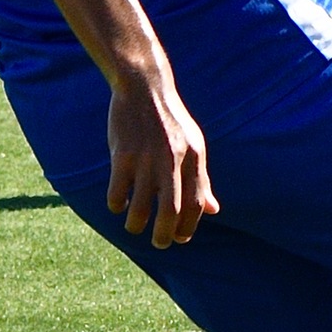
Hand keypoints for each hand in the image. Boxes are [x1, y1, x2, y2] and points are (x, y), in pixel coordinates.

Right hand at [107, 66, 217, 246]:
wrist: (145, 88)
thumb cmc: (171, 122)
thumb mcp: (194, 147)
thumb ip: (201, 180)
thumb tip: (214, 211)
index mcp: (194, 158)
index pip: (196, 202)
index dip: (190, 225)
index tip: (181, 238)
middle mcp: (172, 160)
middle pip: (171, 210)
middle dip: (165, 234)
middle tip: (160, 244)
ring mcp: (146, 158)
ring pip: (141, 206)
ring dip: (137, 225)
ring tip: (135, 228)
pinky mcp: (122, 154)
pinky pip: (118, 192)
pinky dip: (117, 205)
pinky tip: (118, 205)